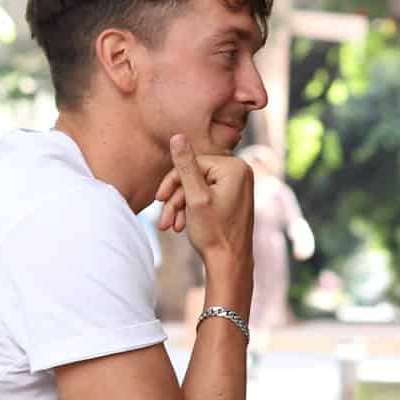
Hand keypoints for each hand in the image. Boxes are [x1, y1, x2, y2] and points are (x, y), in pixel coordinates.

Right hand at [154, 134, 253, 268]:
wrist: (229, 263)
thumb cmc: (214, 233)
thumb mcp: (194, 197)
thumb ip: (185, 166)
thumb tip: (177, 136)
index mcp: (235, 167)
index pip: (192, 163)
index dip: (173, 181)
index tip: (159, 199)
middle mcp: (240, 172)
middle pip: (194, 175)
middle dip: (176, 198)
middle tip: (164, 220)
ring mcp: (238, 185)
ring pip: (197, 187)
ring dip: (180, 206)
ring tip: (170, 227)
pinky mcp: (233, 197)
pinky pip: (206, 195)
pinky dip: (192, 209)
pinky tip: (182, 225)